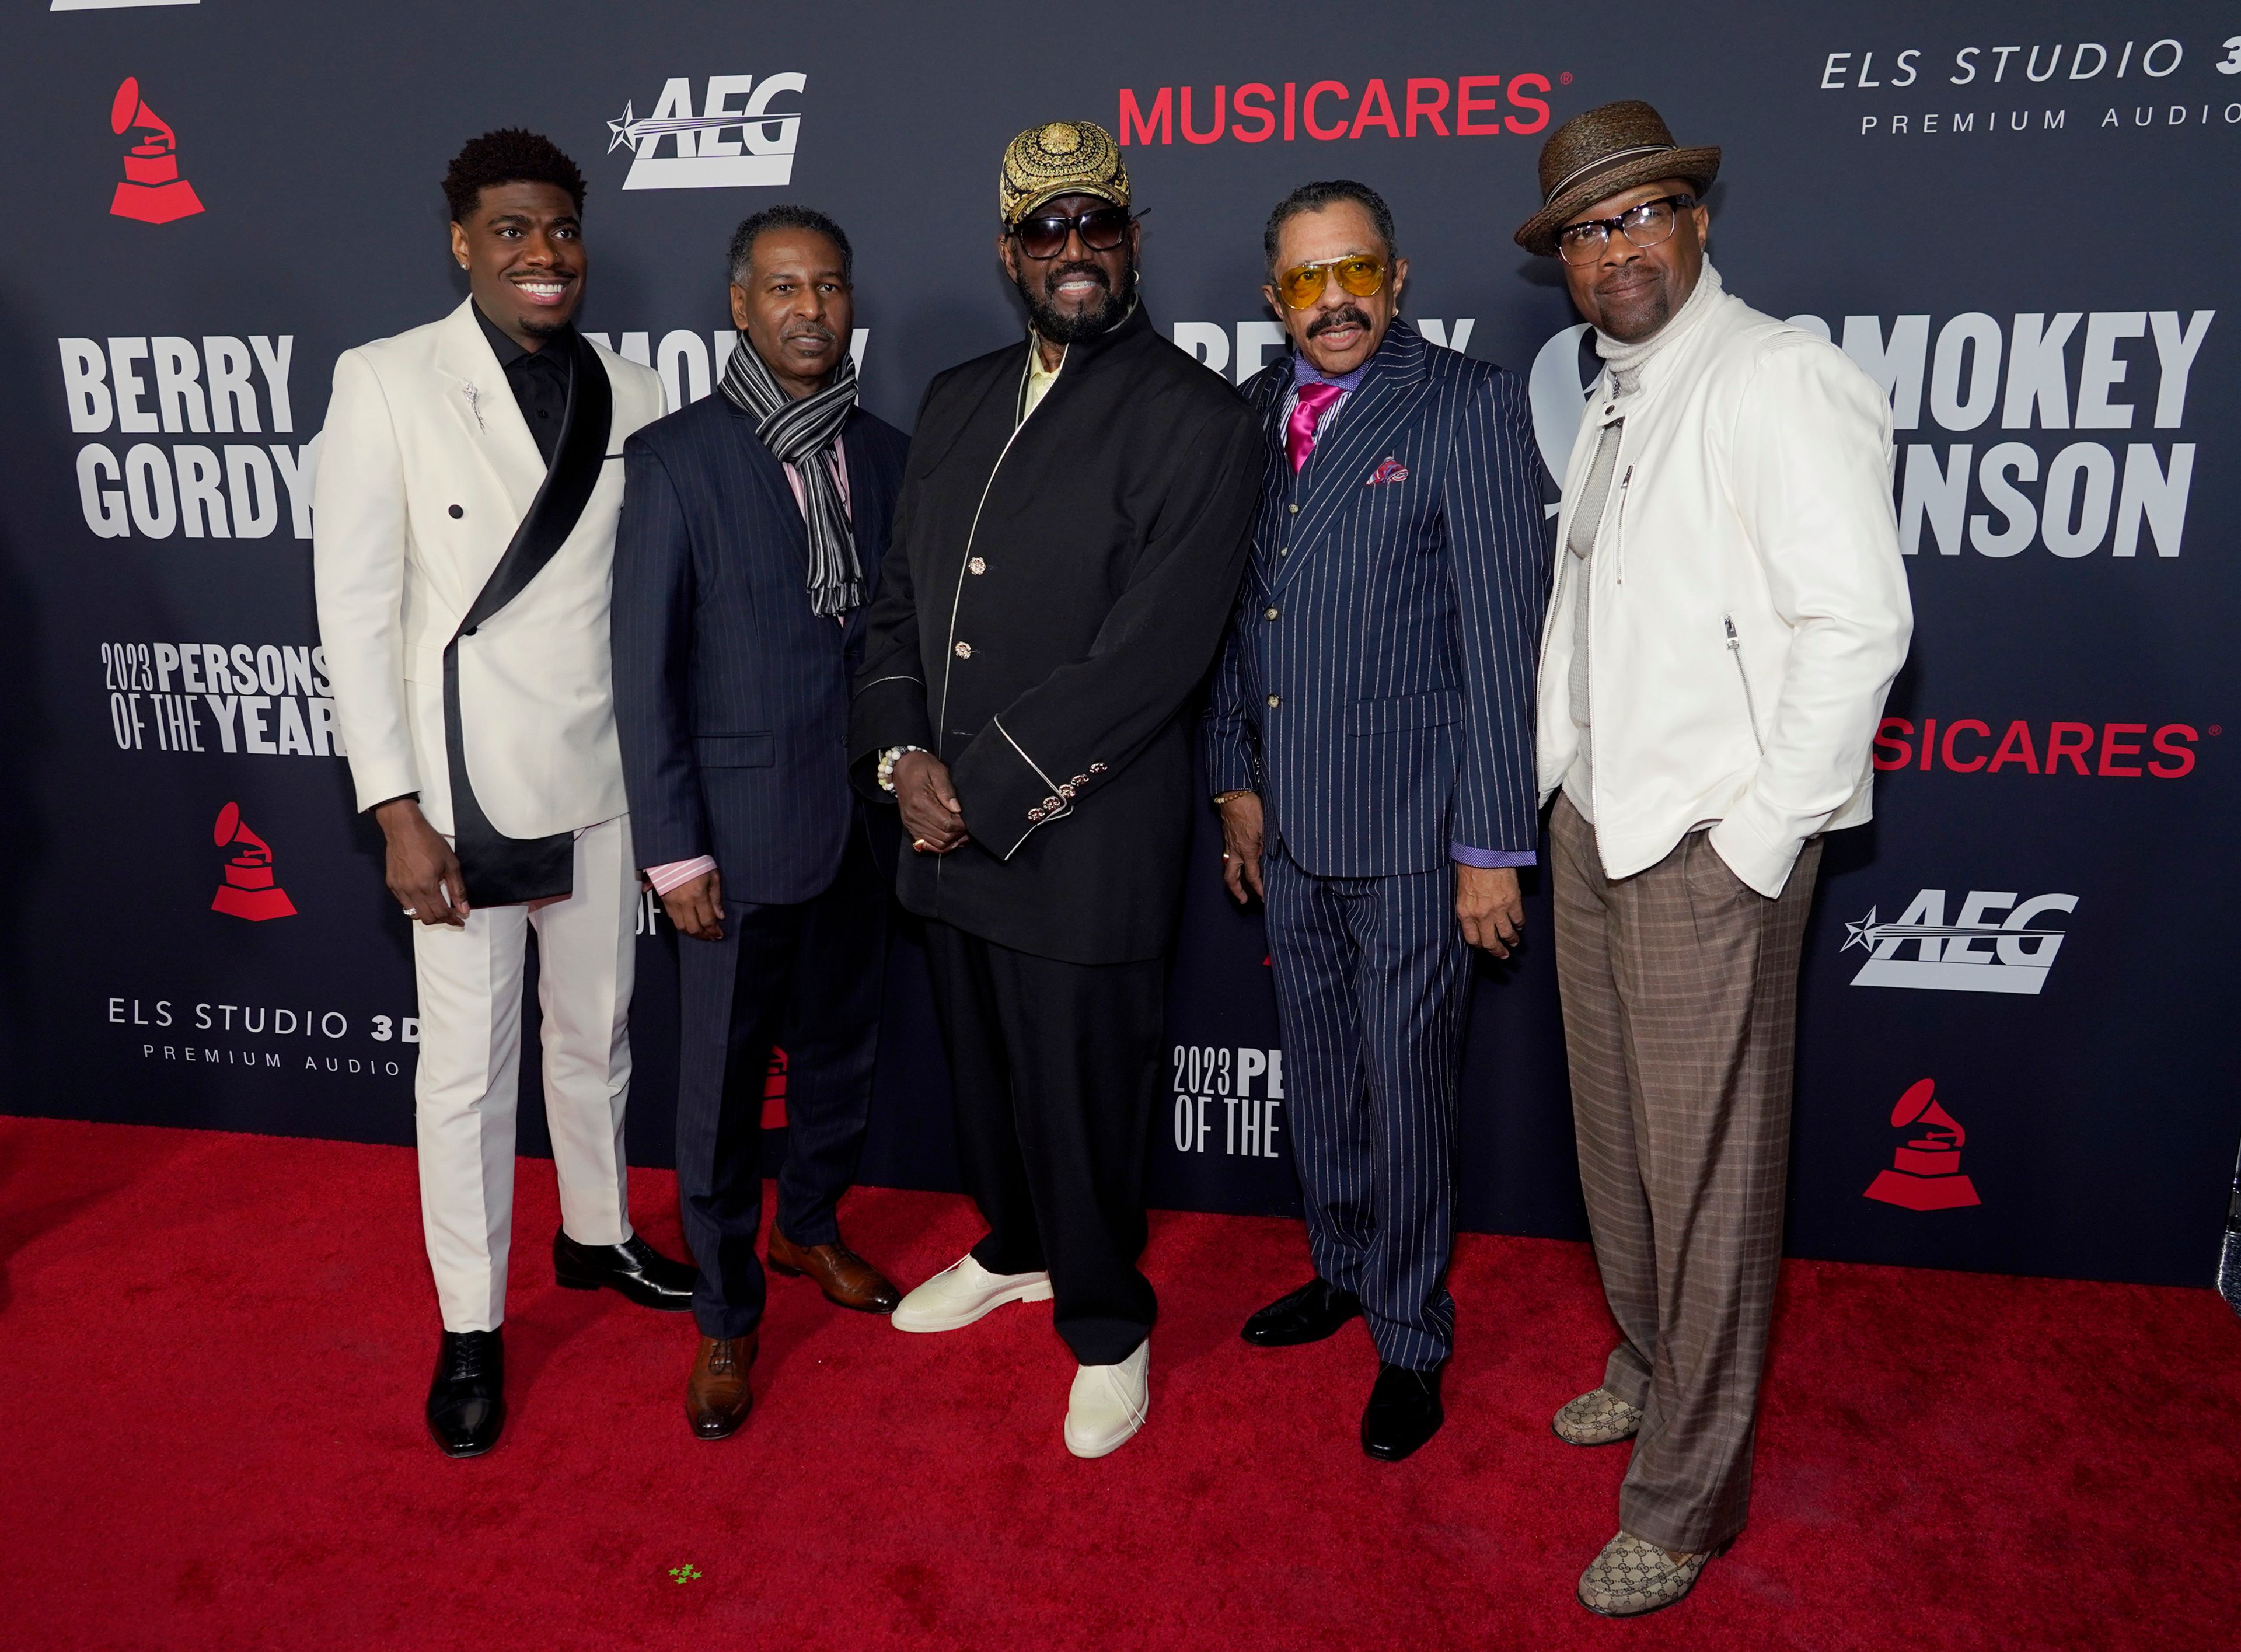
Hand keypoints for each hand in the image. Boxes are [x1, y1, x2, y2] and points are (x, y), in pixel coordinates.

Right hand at [374, 797, 468, 926]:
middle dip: (441, 920)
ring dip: (427, 914)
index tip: (460, 920)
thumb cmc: (427, 842)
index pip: (441, 913)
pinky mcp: (391, 884)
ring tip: (438, 908)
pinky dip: (415, 906)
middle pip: (427, 918)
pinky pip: (404, 904)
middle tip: (451, 914)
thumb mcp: (450, 864)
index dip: (453, 919)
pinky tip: (424, 898)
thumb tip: (463, 908)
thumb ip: (457, 889)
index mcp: (426, 886)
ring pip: (413, 914)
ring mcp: (399, 889)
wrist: (404, 829)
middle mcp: (410, 891)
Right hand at [659, 868, 724, 941]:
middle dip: (704, 936)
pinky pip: (672, 919)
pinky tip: (689, 924)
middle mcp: (684, 901)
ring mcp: (672, 902)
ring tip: (701, 933)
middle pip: (693, 928)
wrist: (675, 852)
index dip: (714, 930)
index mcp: (698, 895)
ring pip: (681, 927)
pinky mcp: (664, 900)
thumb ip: (716, 897)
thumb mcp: (713, 876)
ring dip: (692, 933)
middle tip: (711, 936)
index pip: (707, 920)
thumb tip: (720, 915)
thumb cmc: (696, 861)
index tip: (719, 934)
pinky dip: (681, 925)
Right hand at [894, 751, 967, 853]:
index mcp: (921, 802)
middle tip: (967, 828)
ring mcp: (911, 823)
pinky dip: (939, 846)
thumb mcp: (937, 771)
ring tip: (961, 835)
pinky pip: (926, 845)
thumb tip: (957, 809)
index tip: (968, 821)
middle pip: (943, 836)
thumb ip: (947, 791)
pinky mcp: (910, 826)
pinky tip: (949, 840)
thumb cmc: (920, 766)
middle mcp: (914, 816)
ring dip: (951, 842)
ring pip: (936, 844)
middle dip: (958, 834)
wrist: (900, 767)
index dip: (961, 825)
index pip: (947, 824)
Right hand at [1217, 792, 1264, 904]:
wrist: (1233, 794)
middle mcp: (1235, 850)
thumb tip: (1271, 854)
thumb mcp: (1266, 826)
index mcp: (1247, 850)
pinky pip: (1227, 855)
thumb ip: (1268, 842)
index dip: (1258, 888)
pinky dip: (1232, 863)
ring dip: (1233, 878)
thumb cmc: (1251, 808)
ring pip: (1228, 866)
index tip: (1263, 897)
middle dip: (1236, 891)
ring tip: (1238, 885)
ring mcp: (1229, 843)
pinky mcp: (1227, 836)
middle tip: (1243, 900)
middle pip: (1231, 877)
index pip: (1252, 875)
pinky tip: (1239, 861)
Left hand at [1455, 864, 1522, 956]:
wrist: (1484, 853)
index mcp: (1465, 913)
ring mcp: (1498, 910)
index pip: (1472, 939)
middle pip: (1490, 943)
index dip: (1479, 945)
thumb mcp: (1460, 892)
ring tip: (1514, 942)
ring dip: (1512, 941)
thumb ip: (1467, 908)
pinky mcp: (1513, 902)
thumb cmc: (1469, 868)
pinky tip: (1519, 925)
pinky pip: (1519, 921)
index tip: (1483, 946)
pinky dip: (1520, 925)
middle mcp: (1481, 916)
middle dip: (1497, 951)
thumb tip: (1473, 920)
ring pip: (1507, 935)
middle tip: (1502, 954)